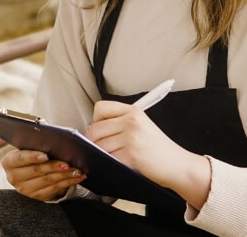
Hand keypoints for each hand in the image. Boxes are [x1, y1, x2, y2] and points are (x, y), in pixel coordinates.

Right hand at [1, 149, 85, 200]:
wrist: (28, 171)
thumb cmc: (31, 154)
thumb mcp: (29, 148)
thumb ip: (36, 144)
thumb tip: (54, 141)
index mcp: (9, 162)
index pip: (19, 158)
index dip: (32, 157)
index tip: (45, 155)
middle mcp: (13, 177)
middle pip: (36, 171)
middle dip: (53, 166)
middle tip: (67, 163)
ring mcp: (25, 189)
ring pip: (47, 180)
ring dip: (64, 175)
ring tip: (76, 170)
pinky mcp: (37, 196)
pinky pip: (54, 189)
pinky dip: (68, 182)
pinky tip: (77, 177)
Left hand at [86, 100, 210, 208]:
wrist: (178, 165)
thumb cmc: (159, 148)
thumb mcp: (142, 125)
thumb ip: (120, 121)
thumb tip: (93, 128)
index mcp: (133, 111)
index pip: (100, 108)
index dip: (96, 120)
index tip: (101, 129)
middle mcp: (131, 122)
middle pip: (94, 129)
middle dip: (94, 140)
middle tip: (103, 146)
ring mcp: (131, 138)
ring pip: (99, 145)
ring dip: (102, 153)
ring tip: (116, 155)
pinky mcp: (131, 155)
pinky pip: (108, 158)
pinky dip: (111, 163)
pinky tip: (122, 162)